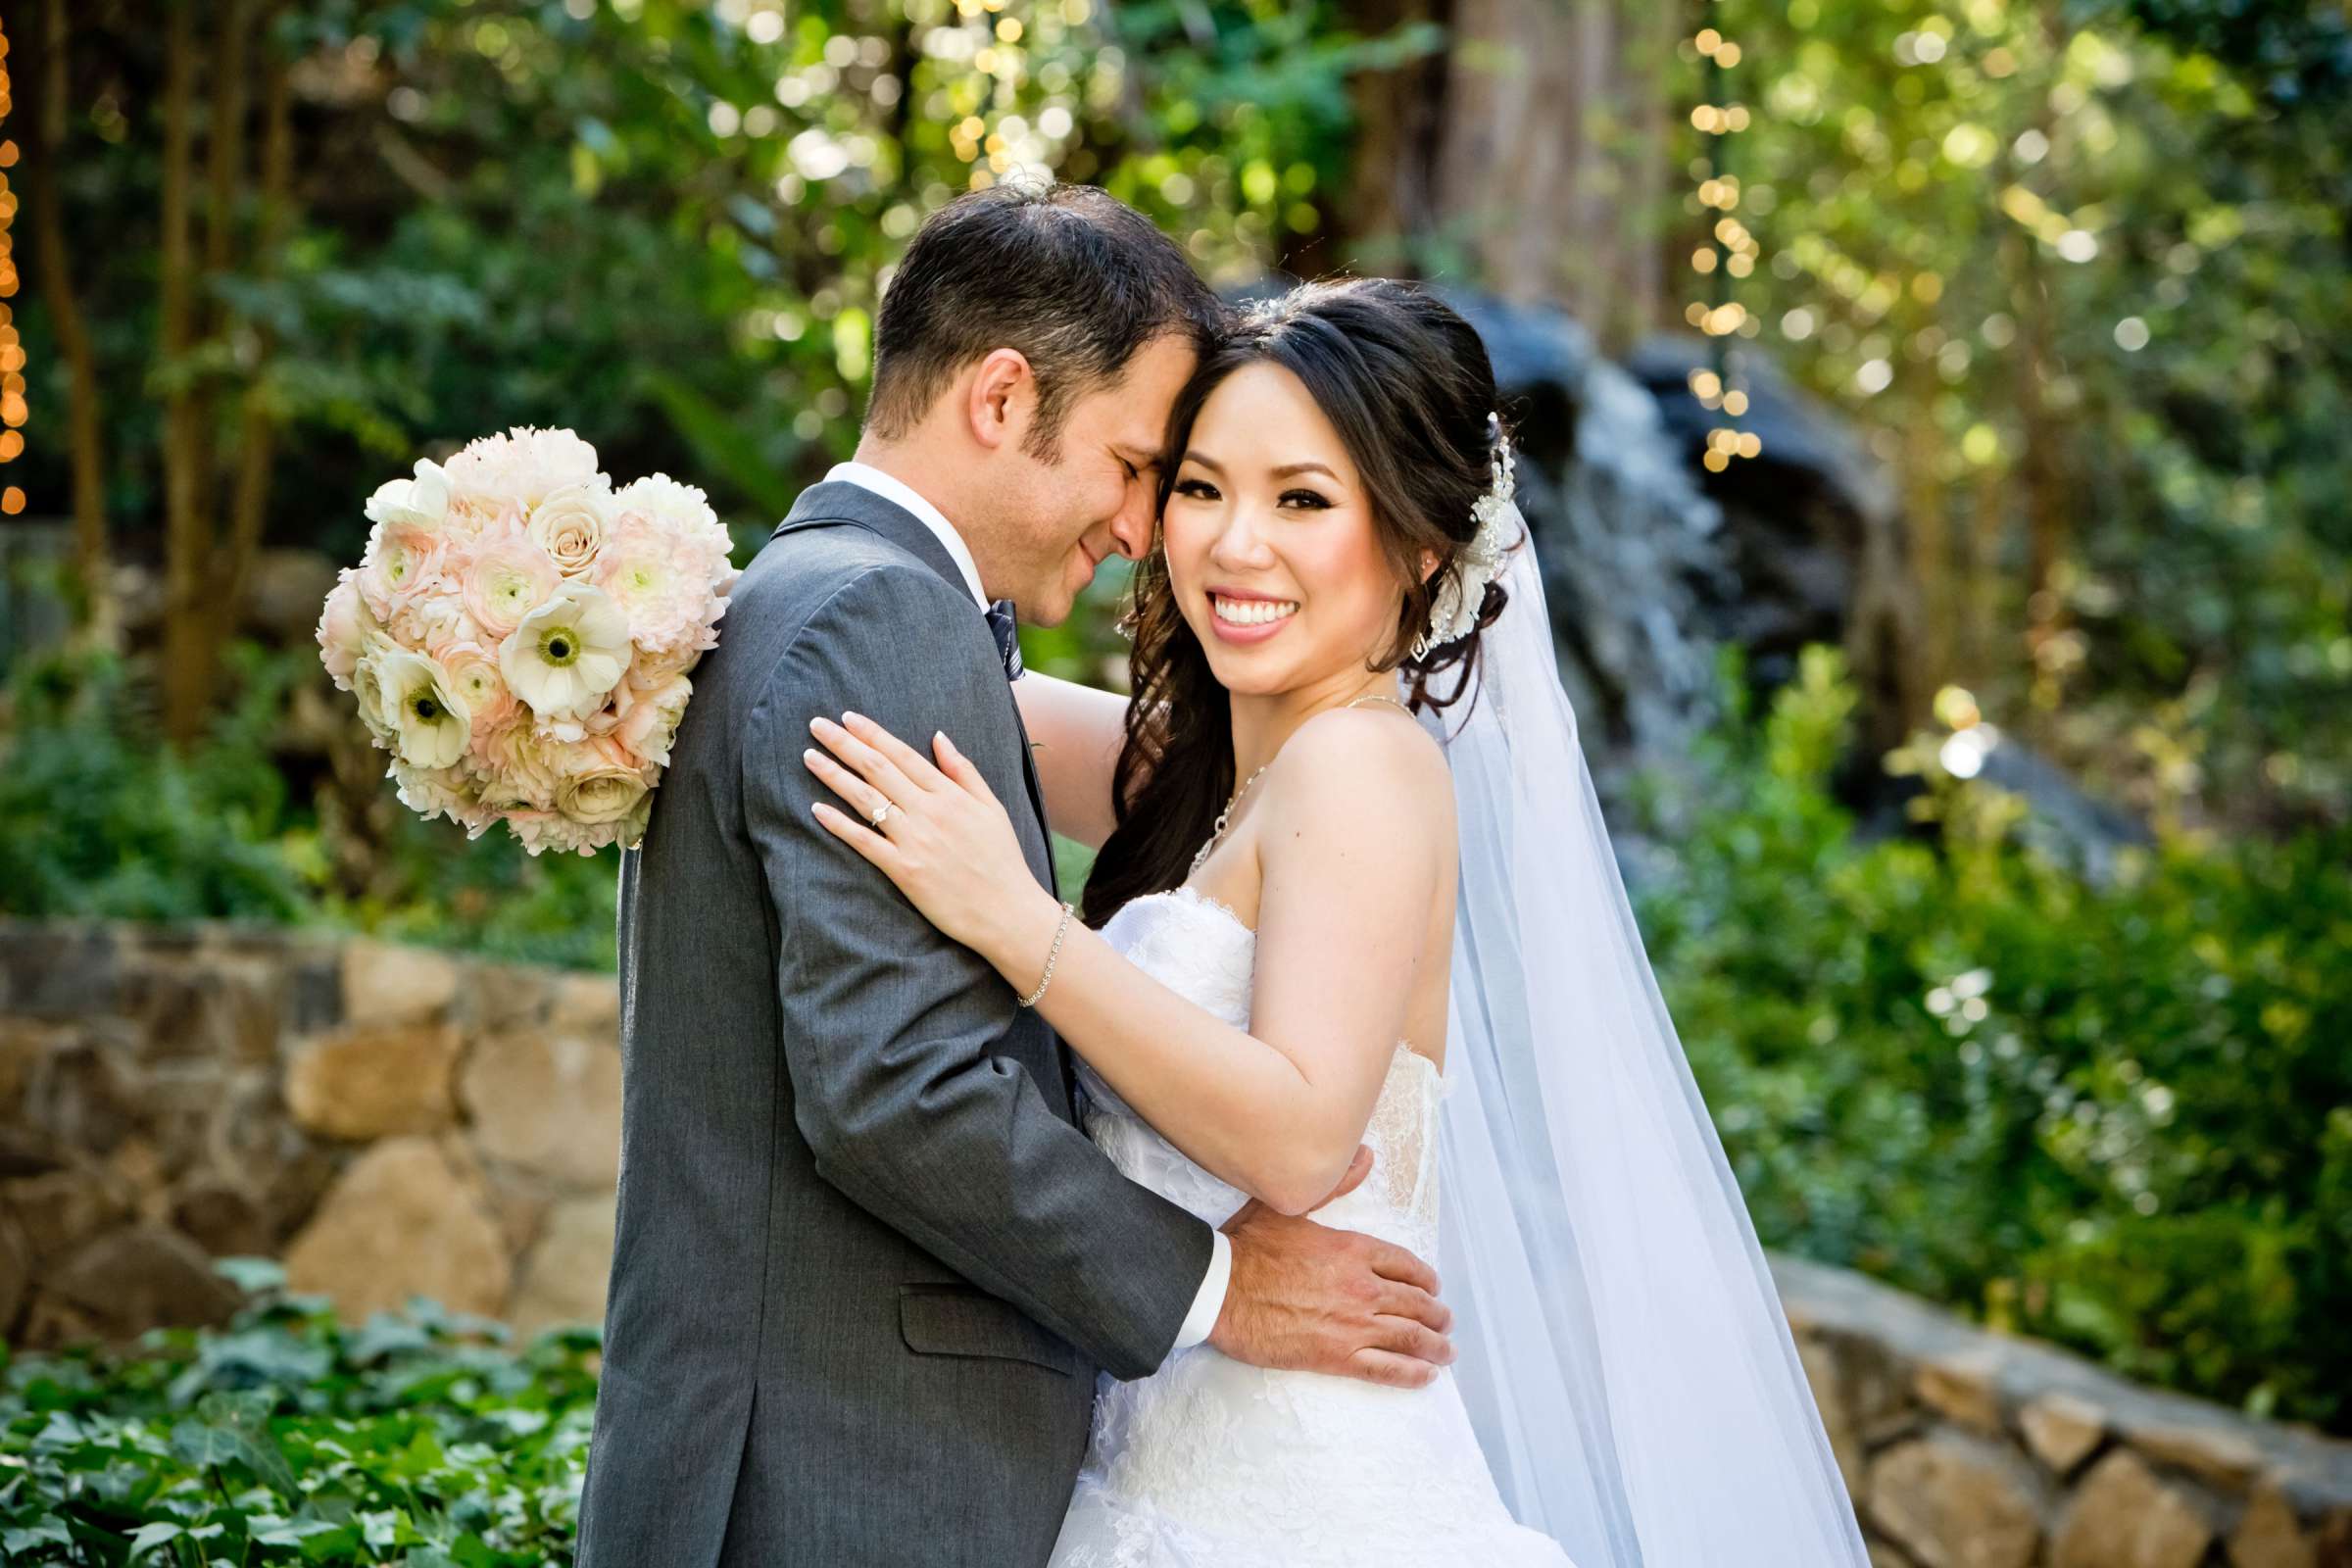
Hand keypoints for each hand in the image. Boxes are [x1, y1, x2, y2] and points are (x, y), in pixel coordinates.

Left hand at [805, 712, 1057, 967]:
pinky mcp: (904, 871)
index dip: (872, 734)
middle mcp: (928, 812)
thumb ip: (963, 771)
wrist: (1007, 911)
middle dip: (844, 743)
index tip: (847, 718)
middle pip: (877, 769)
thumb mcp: (992, 807)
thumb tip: (938, 736)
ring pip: (866, 799)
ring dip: (834, 775)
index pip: (902, 754)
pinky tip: (817, 809)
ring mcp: (914, 841)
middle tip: (816, 725)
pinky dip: (839, 824)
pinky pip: (865, 842)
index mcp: (950, 794)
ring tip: (810, 757)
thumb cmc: (1002, 860)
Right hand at [1208, 1145, 1454, 1388]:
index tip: (1432, 1287)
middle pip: (1415, 1303)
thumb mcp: (1291, 1206)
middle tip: (1444, 1321)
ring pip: (1409, 1337)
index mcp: (1354, 1250)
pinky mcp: (1337, 1356)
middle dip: (1435, 1314)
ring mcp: (1352, 1324)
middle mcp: (1362, 1287)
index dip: (1424, 1279)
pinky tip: (1426, 1375)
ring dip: (1434, 1344)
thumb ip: (1335, 1183)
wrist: (1220, 1290)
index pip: (1405, 1266)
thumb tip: (1363, 1156)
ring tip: (1446, 1350)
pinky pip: (1387, 1368)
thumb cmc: (1248, 1248)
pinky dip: (1412, 1373)